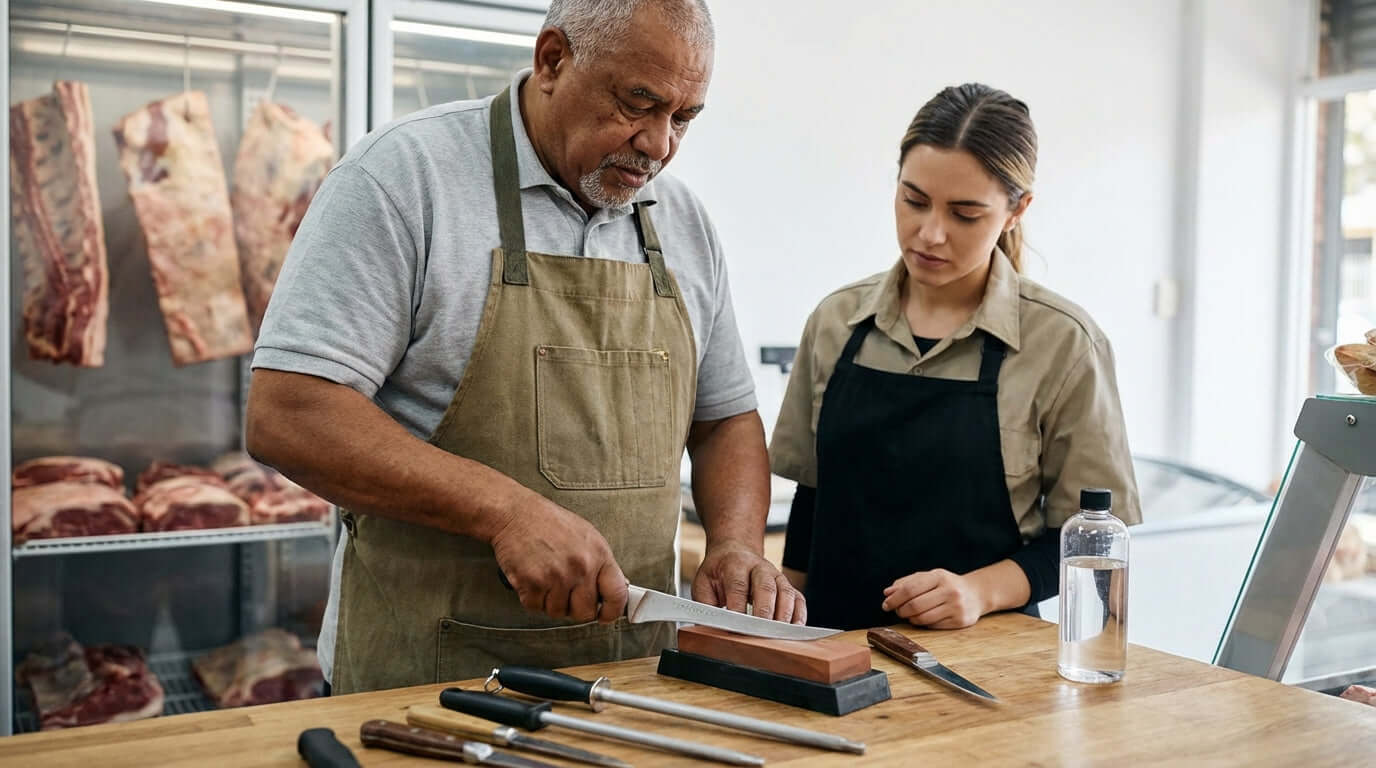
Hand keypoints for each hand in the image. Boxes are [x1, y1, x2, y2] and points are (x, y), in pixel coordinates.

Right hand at [488, 488, 626, 624]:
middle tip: (567, 594)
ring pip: (558, 612)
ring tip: (547, 579)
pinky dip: (532, 598)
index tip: (606, 616)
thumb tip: (618, 585)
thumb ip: (602, 563)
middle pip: (586, 612)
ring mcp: (556, 577)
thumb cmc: (549, 522)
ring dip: (551, 602)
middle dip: (576, 608)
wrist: (515, 513)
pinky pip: (536, 607)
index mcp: (599, 554)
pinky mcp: (532, 584)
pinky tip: (533, 579)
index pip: (617, 594)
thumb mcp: (587, 535)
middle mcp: (581, 567)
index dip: (612, 611)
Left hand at [692, 540, 806, 623]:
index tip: (735, 628)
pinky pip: (798, 598)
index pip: (738, 586)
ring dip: (784, 614)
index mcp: (735, 564)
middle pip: (765, 587)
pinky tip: (795, 628)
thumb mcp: (703, 583)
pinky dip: (799, 614)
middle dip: (764, 612)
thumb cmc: (719, 572)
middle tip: (760, 633)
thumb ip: (706, 604)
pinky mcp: (786, 585)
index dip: (738, 607)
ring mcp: (775, 575)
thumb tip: (711, 627)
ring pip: (785, 592)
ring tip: (779, 634)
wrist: (734, 551)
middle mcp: (758, 567)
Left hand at [882, 569, 983, 628]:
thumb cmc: (947, 585)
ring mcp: (956, 607)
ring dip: (911, 618)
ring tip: (910, 615)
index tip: (886, 604)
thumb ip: (907, 583)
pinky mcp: (960, 621)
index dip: (894, 598)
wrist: (976, 594)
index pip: (910, 589)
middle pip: (915, 605)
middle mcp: (949, 591)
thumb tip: (887, 593)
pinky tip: (923, 618)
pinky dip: (923, 623)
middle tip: (897, 611)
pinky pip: (933, 626)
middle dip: (901, 610)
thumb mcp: (929, 577)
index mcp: (939, 577)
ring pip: (923, 618)